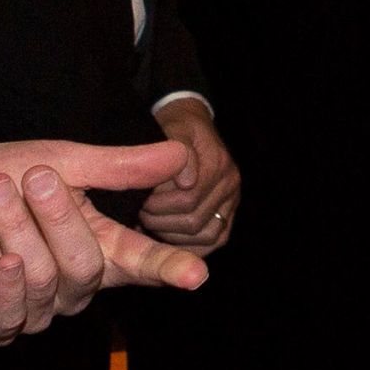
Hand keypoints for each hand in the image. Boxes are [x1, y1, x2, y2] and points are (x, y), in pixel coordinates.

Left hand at [0, 138, 208, 341]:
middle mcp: (68, 285)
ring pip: (44, 282)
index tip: (196, 274)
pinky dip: (9, 287)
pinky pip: (9, 318)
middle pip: (86, 266)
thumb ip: (118, 167)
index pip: (141, 263)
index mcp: (95, 246)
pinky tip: (2, 260)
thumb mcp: (59, 162)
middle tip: (35, 176)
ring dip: (20, 231)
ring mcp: (30, 308)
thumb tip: (180, 154)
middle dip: (61, 218)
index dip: (169, 269)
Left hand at [139, 97, 240, 249]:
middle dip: (161, 221)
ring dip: (172, 236)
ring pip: (205, 236)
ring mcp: (231, 203)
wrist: (188, 124)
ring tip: (150, 223)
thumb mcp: (172, 127)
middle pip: (194, 221)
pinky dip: (188, 245)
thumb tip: (187, 181)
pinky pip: (212, 242)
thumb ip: (178, 147)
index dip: (158, 205)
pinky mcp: (227, 217)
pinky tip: (166, 237)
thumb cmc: (174, 127)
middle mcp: (230, 185)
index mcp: (218, 164)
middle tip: (140, 213)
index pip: (188, 199)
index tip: (138, 200)